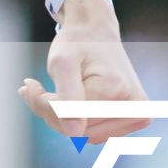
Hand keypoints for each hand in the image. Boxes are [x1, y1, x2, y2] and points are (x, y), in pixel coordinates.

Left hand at [17, 0, 150, 142]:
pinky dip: (76, 121)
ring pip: (86, 136)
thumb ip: (67, 98)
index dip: (44, 105)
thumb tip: (75, 133)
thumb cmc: (77, 43)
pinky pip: (95, 133)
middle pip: (79, 132)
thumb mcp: (62, 62)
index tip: (28, 85)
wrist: (97, 31)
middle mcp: (136, 107)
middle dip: (52, 113)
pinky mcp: (134, 120)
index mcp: (117, 89)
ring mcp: (138, 116)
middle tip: (34, 88)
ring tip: (50, 93)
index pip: (71, 118)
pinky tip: (68, 101)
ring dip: (63, 119)